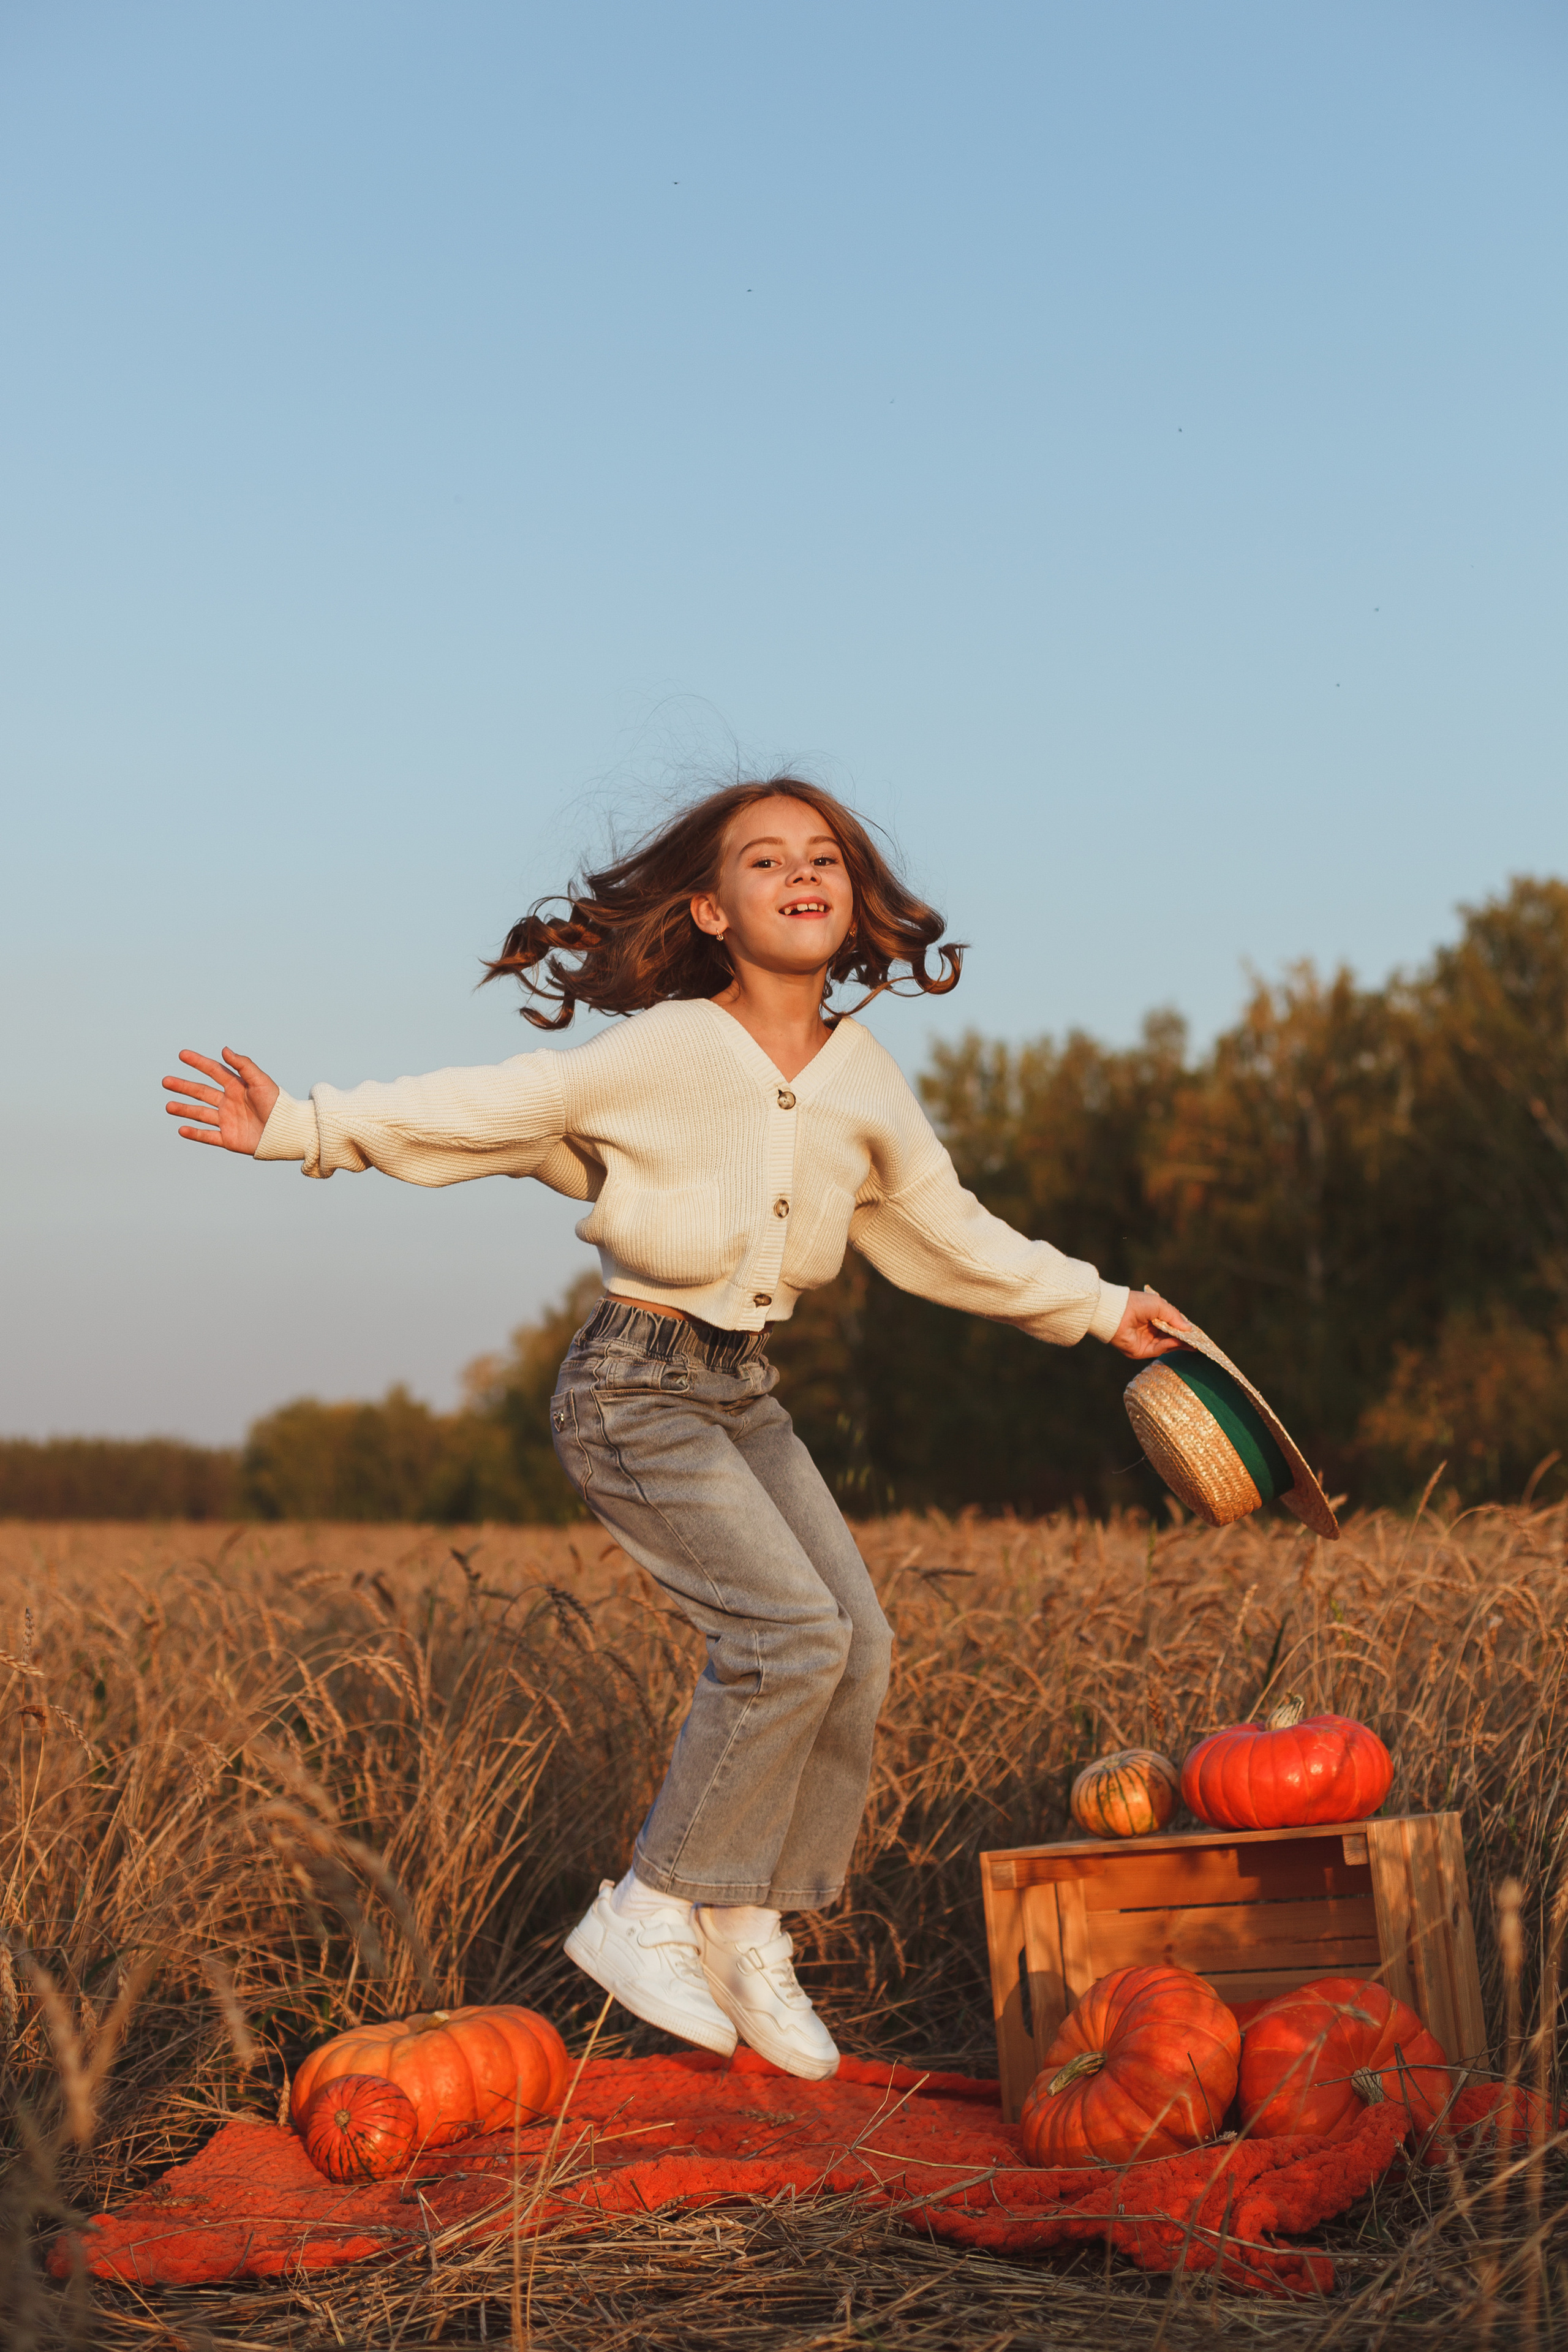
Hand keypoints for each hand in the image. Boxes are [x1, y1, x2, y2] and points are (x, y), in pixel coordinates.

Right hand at [162, 1049, 279, 1154]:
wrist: (287, 1131)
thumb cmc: (278, 1105)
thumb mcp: (261, 1082)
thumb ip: (243, 1066)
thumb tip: (224, 1050)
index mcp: (237, 1087)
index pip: (214, 1071)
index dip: (199, 1062)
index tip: (182, 1054)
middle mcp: (229, 1102)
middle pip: (201, 1092)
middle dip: (184, 1086)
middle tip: (166, 1081)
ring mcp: (227, 1120)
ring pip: (200, 1114)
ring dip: (184, 1109)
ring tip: (168, 1106)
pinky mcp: (229, 1138)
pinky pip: (208, 1136)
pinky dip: (194, 1134)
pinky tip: (181, 1129)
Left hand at [1109, 1286, 1191, 1359]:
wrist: (1116, 1312)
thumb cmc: (1136, 1304)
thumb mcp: (1159, 1305)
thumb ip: (1174, 1317)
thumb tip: (1189, 1329)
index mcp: (1152, 1318)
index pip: (1171, 1326)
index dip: (1183, 1329)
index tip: (1195, 1332)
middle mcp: (1149, 1330)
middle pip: (1170, 1338)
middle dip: (1184, 1339)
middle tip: (1197, 1341)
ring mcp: (1145, 1341)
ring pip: (1166, 1345)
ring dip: (1178, 1343)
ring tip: (1191, 1342)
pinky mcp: (1140, 1351)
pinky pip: (1157, 1350)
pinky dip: (1168, 1346)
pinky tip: (1176, 1341)